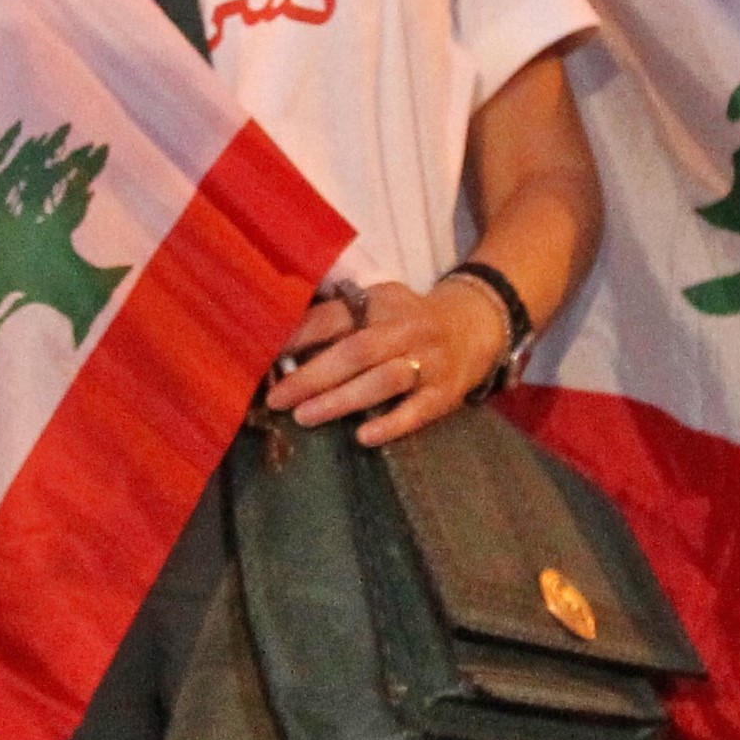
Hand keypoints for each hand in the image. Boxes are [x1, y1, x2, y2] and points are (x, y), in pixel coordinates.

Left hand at [262, 278, 510, 446]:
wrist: (473, 329)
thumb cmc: (405, 321)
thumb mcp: (377, 305)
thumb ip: (338, 319)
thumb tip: (281, 345)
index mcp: (381, 302)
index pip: (335, 316)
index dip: (300, 335)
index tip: (266, 354)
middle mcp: (406, 329)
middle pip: (355, 351)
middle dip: (312, 376)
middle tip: (277, 398)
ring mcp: (428, 361)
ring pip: (384, 380)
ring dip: (341, 400)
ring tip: (304, 416)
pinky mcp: (446, 392)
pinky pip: (419, 410)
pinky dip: (391, 424)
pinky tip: (363, 437)